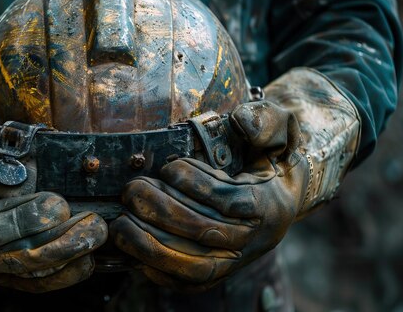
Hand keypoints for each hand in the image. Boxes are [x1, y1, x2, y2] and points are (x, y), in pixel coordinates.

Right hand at [0, 66, 107, 291]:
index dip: (24, 220)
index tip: (58, 203)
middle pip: (13, 257)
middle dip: (58, 244)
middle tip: (94, 225)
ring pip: (24, 273)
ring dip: (65, 261)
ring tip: (96, 239)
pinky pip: (27, 281)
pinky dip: (58, 277)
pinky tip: (86, 263)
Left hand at [110, 100, 308, 291]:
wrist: (278, 196)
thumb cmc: (269, 157)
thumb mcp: (280, 129)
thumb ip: (266, 120)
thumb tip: (242, 122)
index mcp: (269, 204)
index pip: (229, 200)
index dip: (194, 184)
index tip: (168, 168)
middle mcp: (254, 238)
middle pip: (207, 232)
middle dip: (162, 210)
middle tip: (132, 190)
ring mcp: (235, 261)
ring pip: (194, 264)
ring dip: (152, 242)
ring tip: (122, 219)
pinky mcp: (215, 275)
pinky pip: (185, 282)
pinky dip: (154, 267)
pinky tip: (131, 245)